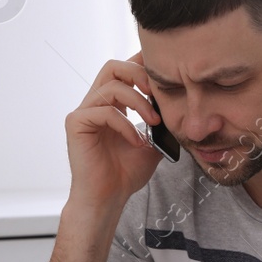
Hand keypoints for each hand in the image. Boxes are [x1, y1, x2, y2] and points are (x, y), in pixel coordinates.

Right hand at [63, 51, 164, 212]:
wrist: (108, 198)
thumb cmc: (127, 172)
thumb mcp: (155, 143)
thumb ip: (163, 122)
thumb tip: (185, 106)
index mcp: (112, 103)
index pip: (125, 71)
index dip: (143, 63)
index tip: (166, 70)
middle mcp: (95, 103)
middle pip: (113, 66)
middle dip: (140, 75)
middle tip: (159, 94)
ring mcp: (84, 112)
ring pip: (111, 86)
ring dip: (139, 102)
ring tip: (154, 123)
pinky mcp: (76, 124)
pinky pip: (104, 112)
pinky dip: (126, 125)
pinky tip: (137, 142)